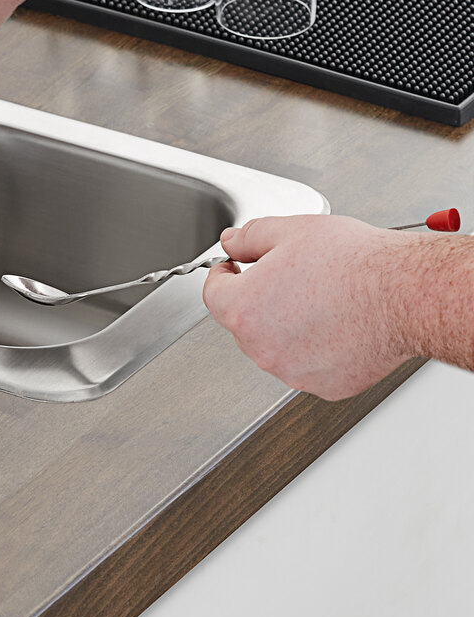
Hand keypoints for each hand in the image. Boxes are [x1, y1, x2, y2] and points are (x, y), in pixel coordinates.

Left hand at [202, 215, 414, 399]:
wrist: (405, 294)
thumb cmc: (354, 264)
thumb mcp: (290, 231)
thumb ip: (249, 237)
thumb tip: (231, 242)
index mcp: (243, 309)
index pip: (212, 294)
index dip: (224, 275)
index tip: (235, 268)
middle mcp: (262, 347)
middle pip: (244, 321)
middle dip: (258, 298)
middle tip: (289, 277)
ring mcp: (292, 371)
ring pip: (275, 345)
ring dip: (286, 325)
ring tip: (321, 298)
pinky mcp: (324, 386)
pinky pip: (307, 364)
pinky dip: (316, 347)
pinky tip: (337, 323)